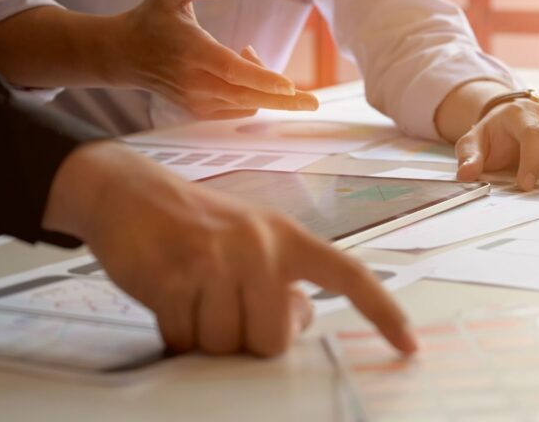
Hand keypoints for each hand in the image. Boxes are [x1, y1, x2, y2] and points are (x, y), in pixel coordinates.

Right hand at [43, 141, 416, 356]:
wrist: (129, 191)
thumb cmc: (195, 224)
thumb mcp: (251, 239)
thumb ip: (282, 279)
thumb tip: (301, 321)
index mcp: (287, 236)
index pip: (348, 276)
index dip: (382, 312)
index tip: (409, 346)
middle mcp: (260, 246)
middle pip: (273, 340)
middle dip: (245, 339)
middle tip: (222, 307)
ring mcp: (217, 261)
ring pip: (226, 346)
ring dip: (205, 336)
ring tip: (192, 295)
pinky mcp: (176, 278)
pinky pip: (185, 340)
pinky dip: (175, 333)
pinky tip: (169, 299)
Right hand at [113, 0, 318, 119]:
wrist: (124, 54)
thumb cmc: (152, 16)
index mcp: (191, 51)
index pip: (232, 71)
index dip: (262, 78)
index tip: (290, 86)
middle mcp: (195, 82)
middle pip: (247, 96)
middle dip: (283, 99)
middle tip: (314, 102)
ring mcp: (197, 101)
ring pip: (246, 103)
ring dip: (264, 84)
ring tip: (250, 51)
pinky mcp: (200, 112)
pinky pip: (239, 108)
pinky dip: (252, 93)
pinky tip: (243, 66)